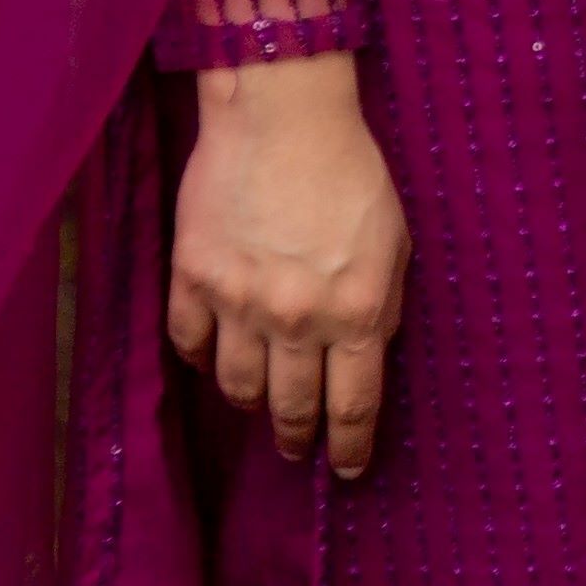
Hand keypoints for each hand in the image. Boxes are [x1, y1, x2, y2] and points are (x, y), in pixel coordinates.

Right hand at [170, 52, 406, 473]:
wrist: (282, 116)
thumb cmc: (353, 171)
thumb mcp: (395, 240)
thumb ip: (382, 303)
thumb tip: (369, 351)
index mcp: (356, 311)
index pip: (352, 404)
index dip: (350, 446)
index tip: (348, 470)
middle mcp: (296, 320)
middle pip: (292, 407)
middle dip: (298, 437)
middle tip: (300, 450)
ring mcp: (238, 303)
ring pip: (236, 387)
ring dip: (251, 403)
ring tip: (259, 405)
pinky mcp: (192, 280)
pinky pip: (190, 343)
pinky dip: (202, 358)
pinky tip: (213, 357)